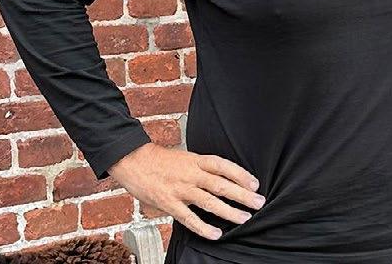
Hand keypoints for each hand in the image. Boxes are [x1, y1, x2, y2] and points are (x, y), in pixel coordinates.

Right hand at [108, 143, 263, 239]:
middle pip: (221, 184)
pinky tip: (216, 234)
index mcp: (195, 160)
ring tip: (244, 218)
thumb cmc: (159, 160)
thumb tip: (221, 177)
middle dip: (242, 194)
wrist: (132, 161)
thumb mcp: (184, 158)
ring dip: (229, 211)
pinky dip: (203, 227)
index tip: (255, 183)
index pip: (223, 165)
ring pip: (209, 201)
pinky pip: (189, 218)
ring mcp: (180, 189)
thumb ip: (201, 168)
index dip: (240, 174)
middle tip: (258, 202)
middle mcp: (190, 174)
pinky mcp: (169, 203)